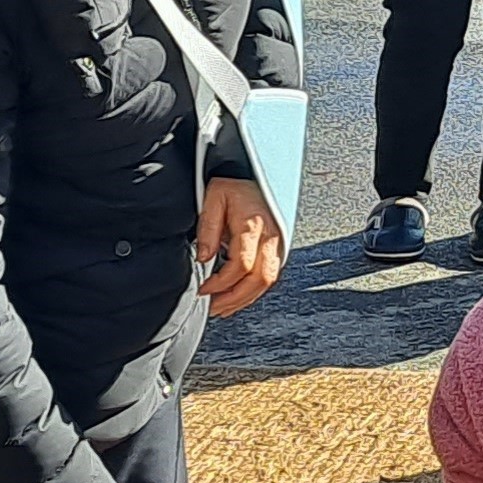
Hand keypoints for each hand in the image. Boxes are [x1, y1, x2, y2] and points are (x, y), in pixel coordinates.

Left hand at [196, 174, 284, 316]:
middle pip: (259, 279)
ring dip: (244, 299)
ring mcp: (277, 243)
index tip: (204, 290)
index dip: (221, 283)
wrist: (251, 173)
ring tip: (222, 308)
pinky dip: (253, 291)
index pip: (241, 265)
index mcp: (253, 225)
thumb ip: (208, 229)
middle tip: (213, 307)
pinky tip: (237, 298)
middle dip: (234, 299)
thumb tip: (204, 259)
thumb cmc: (232, 185)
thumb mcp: (213, 199)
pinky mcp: (278, 248)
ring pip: (267, 282)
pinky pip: (270, 276)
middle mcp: (270, 237)